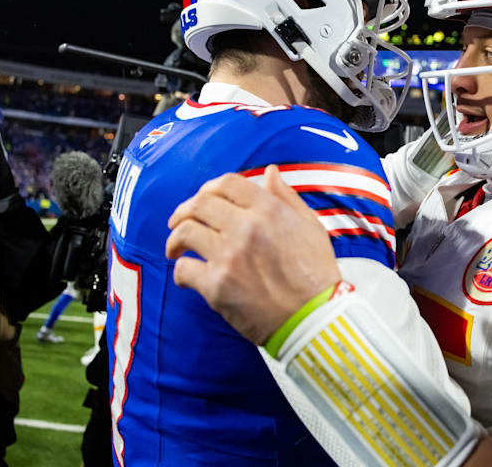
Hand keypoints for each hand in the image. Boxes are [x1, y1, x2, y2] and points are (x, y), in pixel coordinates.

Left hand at [166, 166, 339, 343]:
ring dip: (175, 239)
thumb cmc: (316, 274)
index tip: (203, 199)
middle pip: (199, 204)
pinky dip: (181, 271)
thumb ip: (287, 197)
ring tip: (176, 248)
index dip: (209, 188)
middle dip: (183, 211)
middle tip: (178, 222)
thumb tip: (270, 173)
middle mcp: (246, 227)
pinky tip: (186, 276)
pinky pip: (185, 269)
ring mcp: (229, 256)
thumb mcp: (311, 226)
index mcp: (269, 210)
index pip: (227, 183)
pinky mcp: (217, 285)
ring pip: (185, 232)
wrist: (315, 318)